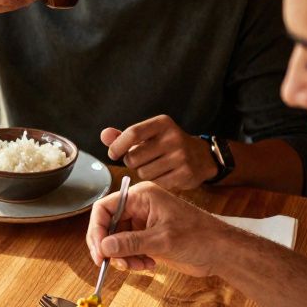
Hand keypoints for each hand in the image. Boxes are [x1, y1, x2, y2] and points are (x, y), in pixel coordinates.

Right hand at [85, 182, 232, 276]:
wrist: (221, 251)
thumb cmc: (200, 237)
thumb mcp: (162, 240)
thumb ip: (130, 243)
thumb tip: (104, 247)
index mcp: (141, 197)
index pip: (105, 208)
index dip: (97, 230)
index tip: (99, 252)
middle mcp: (139, 208)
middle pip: (108, 226)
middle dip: (110, 248)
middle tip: (115, 264)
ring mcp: (143, 224)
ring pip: (116, 241)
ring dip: (122, 257)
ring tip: (138, 266)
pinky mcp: (148, 238)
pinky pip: (128, 250)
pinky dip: (132, 261)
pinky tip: (147, 265)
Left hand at [100, 115, 216, 190]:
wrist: (201, 156)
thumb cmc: (167, 145)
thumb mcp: (148, 135)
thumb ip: (124, 136)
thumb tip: (104, 135)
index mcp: (162, 123)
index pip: (133, 133)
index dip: (118, 146)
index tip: (113, 153)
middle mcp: (173, 138)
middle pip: (134, 158)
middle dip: (131, 162)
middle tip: (141, 160)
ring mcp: (181, 156)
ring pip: (143, 173)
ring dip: (143, 173)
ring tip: (154, 166)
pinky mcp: (186, 173)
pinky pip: (157, 183)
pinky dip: (156, 181)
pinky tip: (165, 174)